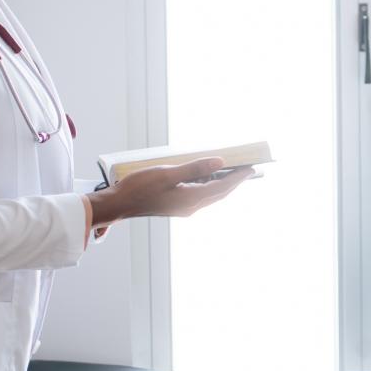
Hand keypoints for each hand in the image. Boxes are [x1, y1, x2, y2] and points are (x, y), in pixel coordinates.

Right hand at [86, 158, 253, 228]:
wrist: (119, 204)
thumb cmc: (139, 188)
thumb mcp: (168, 173)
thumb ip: (195, 168)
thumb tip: (220, 162)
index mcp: (191, 199)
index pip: (223, 187)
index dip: (239, 177)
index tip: (252, 168)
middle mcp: (191, 207)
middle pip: (220, 193)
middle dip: (235, 180)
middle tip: (248, 168)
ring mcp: (184, 208)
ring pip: (211, 195)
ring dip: (222, 183)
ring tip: (232, 169)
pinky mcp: (177, 206)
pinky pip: (200, 195)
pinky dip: (209, 185)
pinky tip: (207, 175)